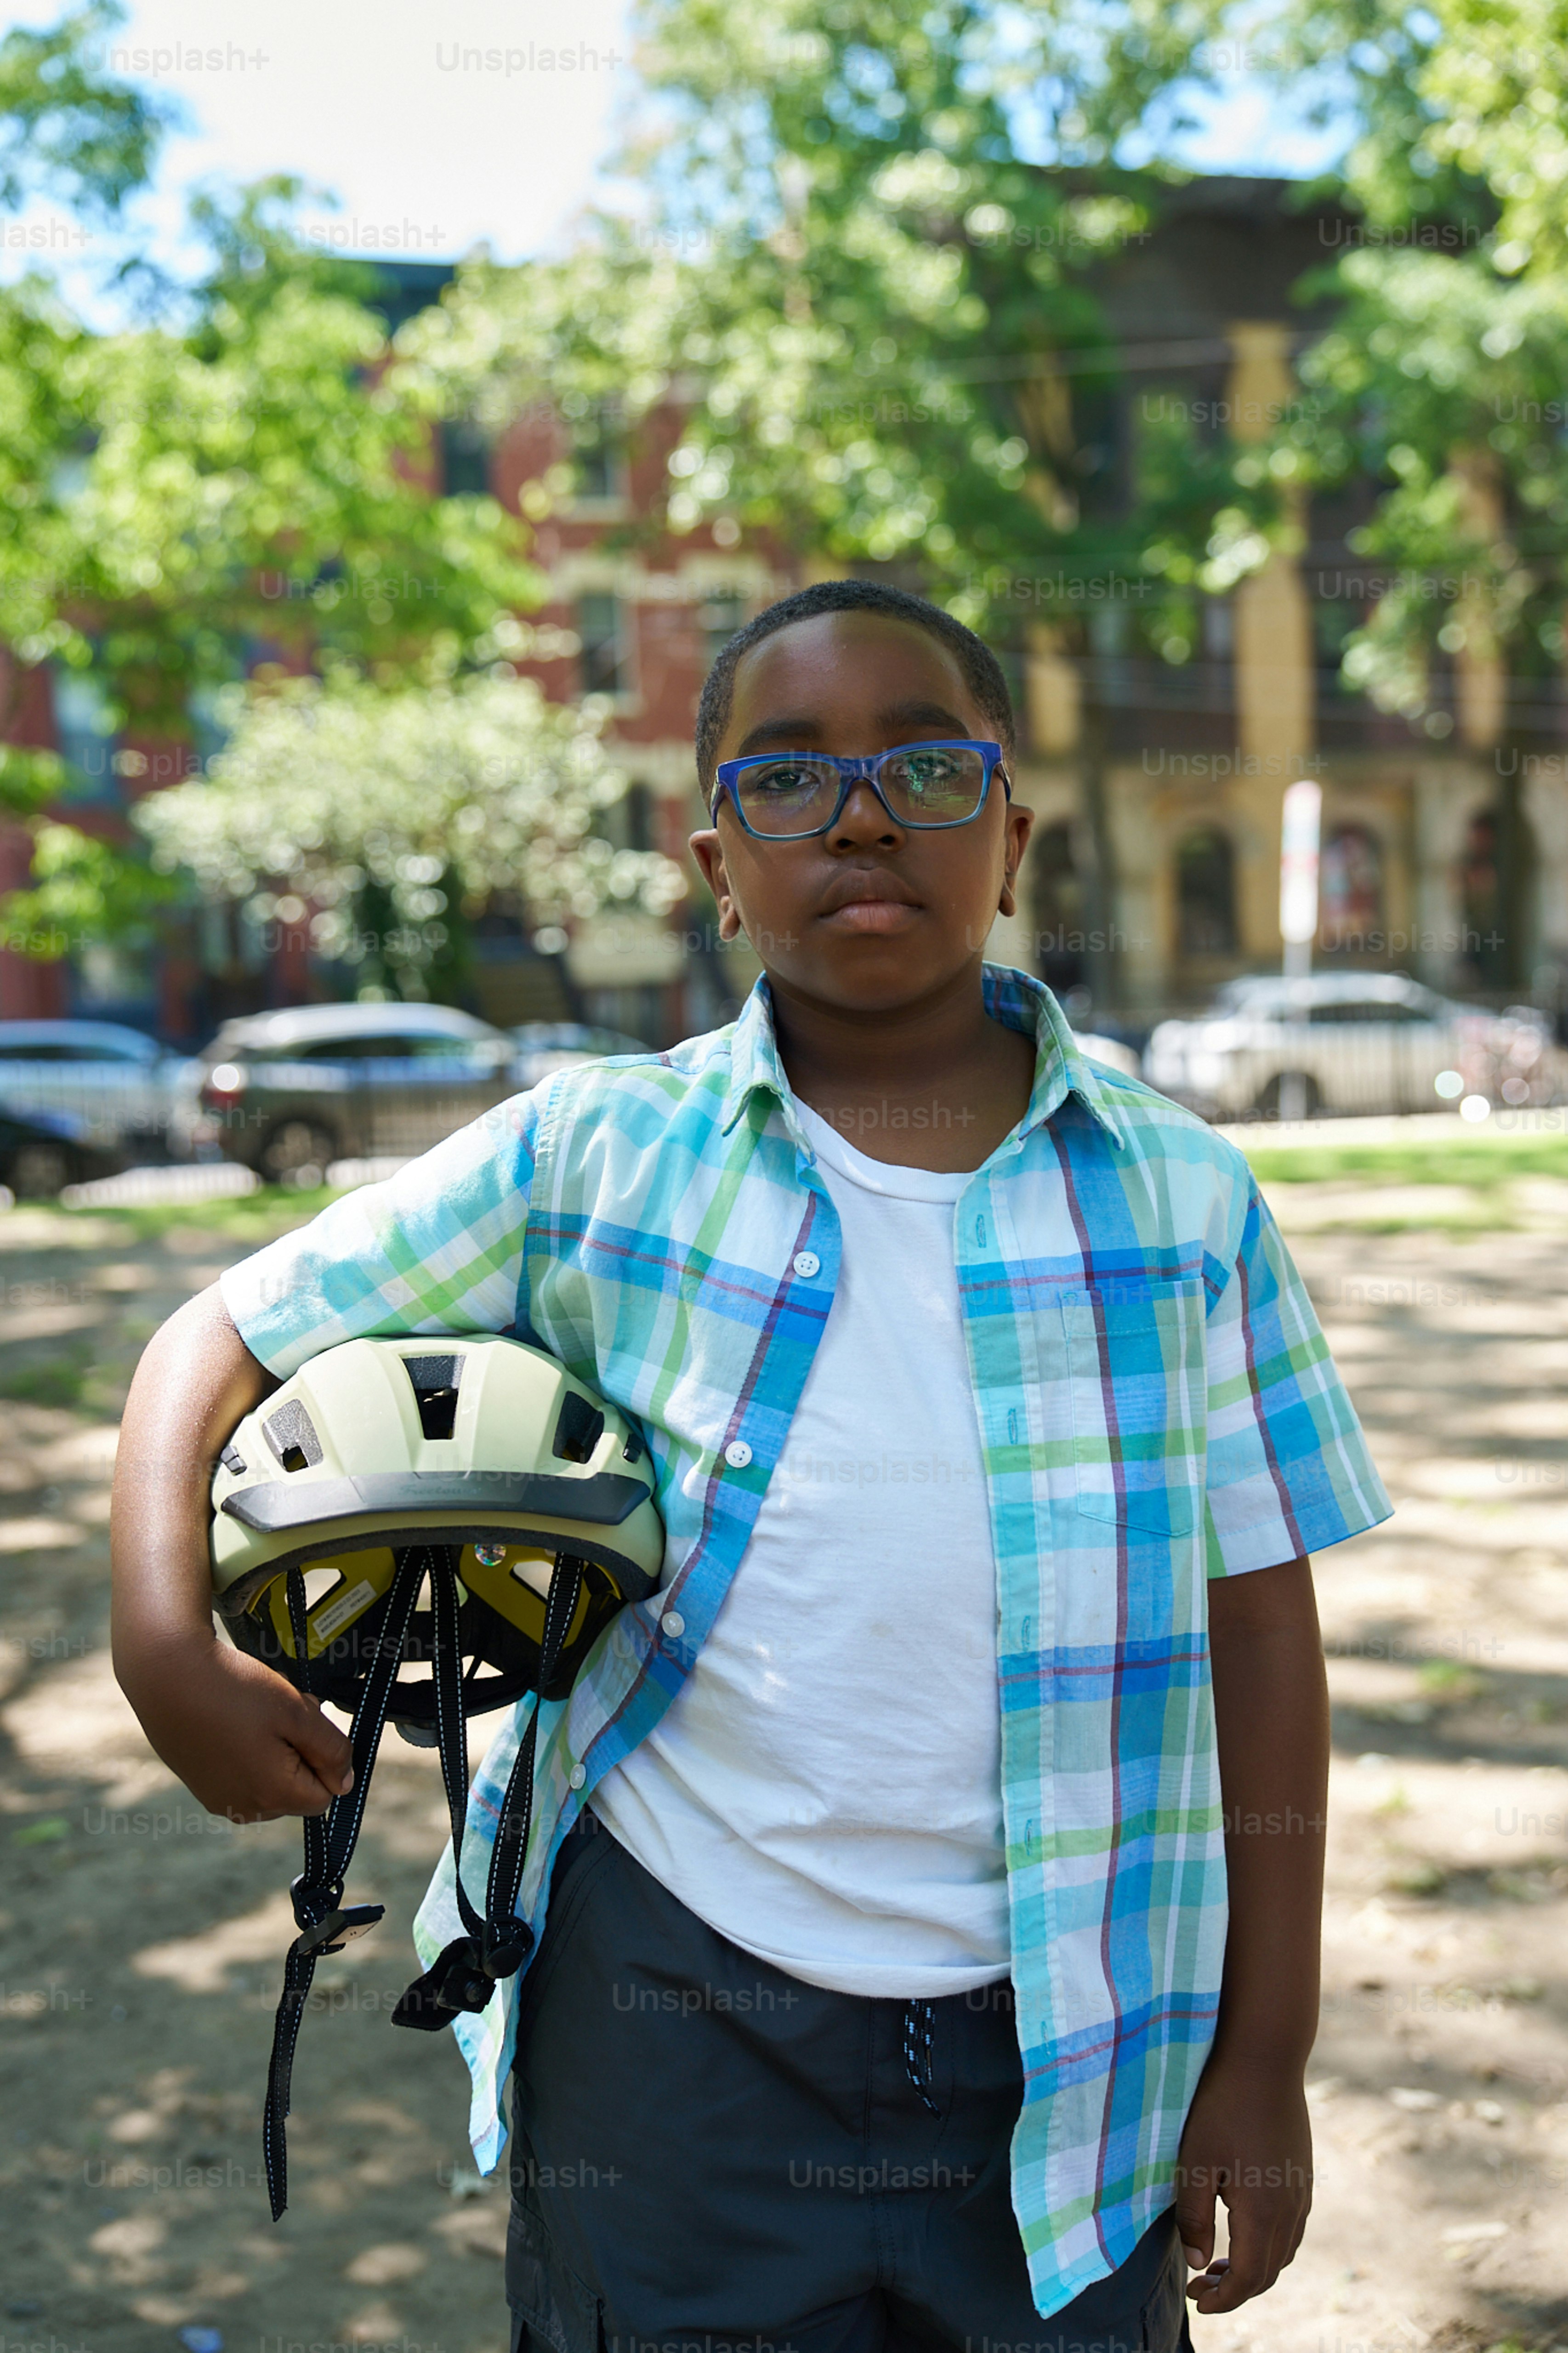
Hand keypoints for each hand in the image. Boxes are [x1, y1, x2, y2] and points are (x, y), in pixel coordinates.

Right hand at [123, 1632, 354, 1822]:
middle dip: (299, 1752)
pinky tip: (232, 1719)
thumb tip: (346, 1784)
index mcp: (274, 1796)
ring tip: (254, 1712)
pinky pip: (241, 1775)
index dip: (324, 1757)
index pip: (325, 1795)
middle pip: (296, 1789)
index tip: (305, 1723)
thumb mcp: (298, 1713)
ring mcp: (218, 1798)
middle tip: (280, 1711)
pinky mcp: (199, 1784)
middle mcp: (244, 1809)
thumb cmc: (235, 1690)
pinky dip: (246, 1751)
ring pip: (270, 1780)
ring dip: (274, 1750)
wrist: (167, 1674)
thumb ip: (331, 1751)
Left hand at [1173, 2057, 1312, 2312]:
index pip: (1249, 2277)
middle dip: (1235, 2287)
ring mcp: (1301, 2190)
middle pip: (1269, 2271)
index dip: (1223, 2297)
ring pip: (1283, 2250)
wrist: (1264, 2056)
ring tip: (1217, 2262)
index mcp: (1264, 2211)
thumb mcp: (1194, 2161)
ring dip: (1253, 2266)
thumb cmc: (1222, 2105)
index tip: (1196, 2299)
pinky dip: (1268, 2243)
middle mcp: (1291, 2208)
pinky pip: (1290, 2226)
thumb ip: (1193, 2217)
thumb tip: (1197, 2263)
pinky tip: (1242, 2228)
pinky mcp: (1302, 2172)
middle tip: (1200, 2285)